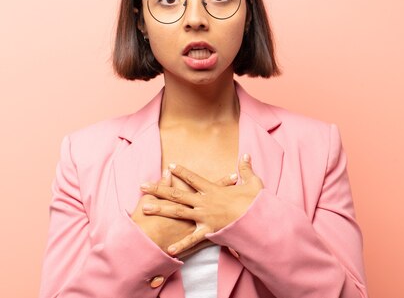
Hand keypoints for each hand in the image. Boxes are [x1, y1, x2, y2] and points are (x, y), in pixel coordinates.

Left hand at [139, 153, 263, 255]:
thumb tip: (246, 155)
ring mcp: (204, 217)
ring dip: (161, 209)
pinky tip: (168, 250)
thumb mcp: (252, 182)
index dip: (181, 172)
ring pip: (178, 212)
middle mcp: (204, 202)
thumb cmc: (255, 202)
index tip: (170, 166)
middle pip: (177, 194)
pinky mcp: (208, 231)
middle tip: (142, 186)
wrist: (258, 220)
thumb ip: (246, 169)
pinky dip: (181, 245)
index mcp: (213, 189)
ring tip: (145, 208)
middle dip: (159, 189)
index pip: (193, 178)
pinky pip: (192, 239)